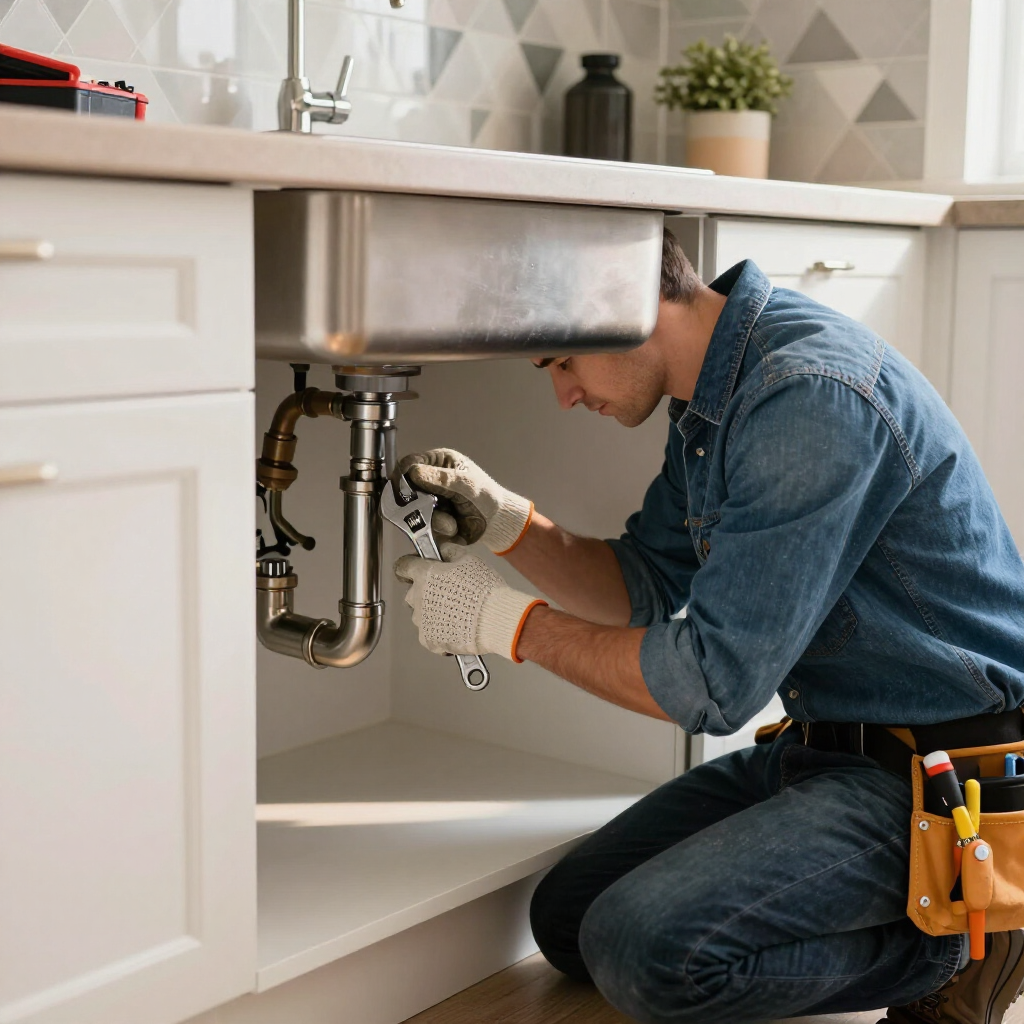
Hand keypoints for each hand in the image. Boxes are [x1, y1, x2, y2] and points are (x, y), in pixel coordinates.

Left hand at [394, 544, 544, 660]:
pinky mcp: (428, 640)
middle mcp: (417, 597)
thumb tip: (442, 550)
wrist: (494, 620)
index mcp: (424, 575)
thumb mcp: (470, 560)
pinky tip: (457, 628)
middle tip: (449, 593)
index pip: (403, 566)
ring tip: (457, 613)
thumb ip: (451, 552)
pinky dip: (440, 631)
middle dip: (427, 592)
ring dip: (433, 612)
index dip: (410, 565)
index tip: (418, 567)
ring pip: (421, 614)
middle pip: (414, 592)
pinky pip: (429, 633)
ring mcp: (421, 621)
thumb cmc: (483, 588)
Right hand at [395, 448, 532, 553]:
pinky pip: (422, 525)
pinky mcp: (429, 518)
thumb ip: (441, 478)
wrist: (496, 523)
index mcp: (438, 463)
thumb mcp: (465, 484)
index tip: (403, 488)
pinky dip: (437, 529)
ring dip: (433, 518)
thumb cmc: (486, 496)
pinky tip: (453, 528)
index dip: (402, 475)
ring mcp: (428, 500)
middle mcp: (429, 480)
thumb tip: (414, 472)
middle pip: (406, 488)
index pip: (410, 463)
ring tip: (452, 523)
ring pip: (413, 510)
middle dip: (418, 502)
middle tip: (429, 508)